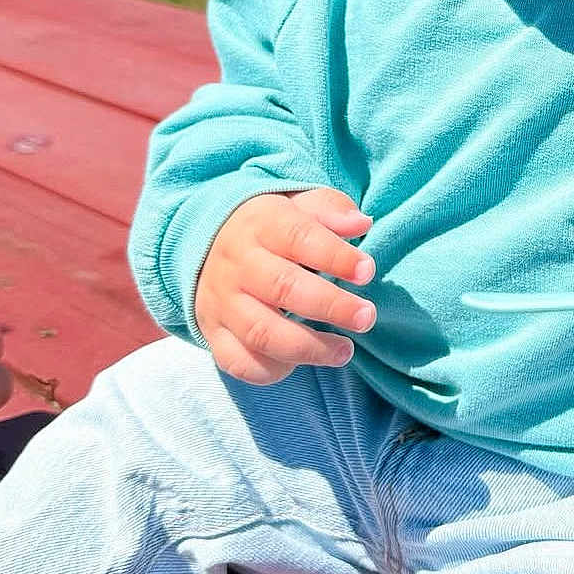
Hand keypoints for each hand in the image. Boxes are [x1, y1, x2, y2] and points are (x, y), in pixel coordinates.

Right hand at [195, 187, 375, 384]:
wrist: (205, 241)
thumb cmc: (272, 227)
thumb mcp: (299, 204)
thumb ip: (331, 209)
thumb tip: (361, 223)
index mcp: (261, 224)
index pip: (299, 237)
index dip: (336, 257)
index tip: (367, 272)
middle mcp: (238, 264)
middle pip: (283, 288)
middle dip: (331, 306)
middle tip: (366, 317)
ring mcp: (222, 301)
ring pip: (261, 332)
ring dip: (309, 347)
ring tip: (345, 351)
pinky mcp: (213, 332)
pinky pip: (238, 361)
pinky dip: (270, 369)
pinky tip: (300, 363)